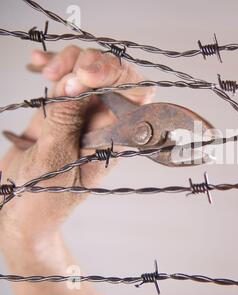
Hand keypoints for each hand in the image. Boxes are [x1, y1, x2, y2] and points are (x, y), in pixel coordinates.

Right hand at [0, 46, 153, 294]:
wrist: (22, 213)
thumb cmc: (46, 199)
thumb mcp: (56, 159)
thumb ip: (64, 118)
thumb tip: (71, 81)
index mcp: (116, 136)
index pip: (137, 95)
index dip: (118, 76)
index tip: (87, 76)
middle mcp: (106, 121)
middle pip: (115, 75)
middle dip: (92, 62)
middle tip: (63, 72)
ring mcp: (84, 113)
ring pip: (89, 70)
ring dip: (69, 60)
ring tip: (46, 69)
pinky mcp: (62, 110)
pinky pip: (64, 79)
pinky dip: (53, 66)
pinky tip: (39, 62)